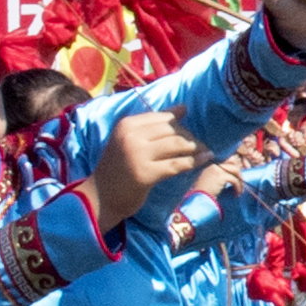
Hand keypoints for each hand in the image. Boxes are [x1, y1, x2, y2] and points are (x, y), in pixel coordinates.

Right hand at [90, 117, 208, 229]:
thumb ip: (153, 126)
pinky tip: (205, 160)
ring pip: (177, 144)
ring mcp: (138, 154)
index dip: (180, 123)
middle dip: (190, 136)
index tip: (191, 131)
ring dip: (196, 147)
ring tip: (206, 151)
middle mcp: (131, 136)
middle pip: (172, 129)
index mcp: (127, 124)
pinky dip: (194, 161)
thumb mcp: (129, 141)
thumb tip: (183, 108)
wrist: (100, 197)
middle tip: (201, 145)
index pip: (162, 117)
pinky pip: (177, 164)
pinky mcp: (146, 174)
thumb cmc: (118, 169)